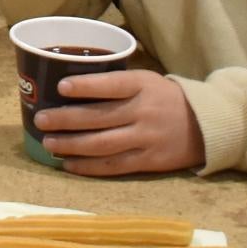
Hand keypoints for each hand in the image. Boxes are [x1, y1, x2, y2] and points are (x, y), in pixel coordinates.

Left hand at [37, 68, 203, 176]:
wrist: (205, 126)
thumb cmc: (165, 97)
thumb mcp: (146, 80)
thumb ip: (116, 83)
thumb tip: (69, 84)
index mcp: (142, 86)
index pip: (111, 85)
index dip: (86, 86)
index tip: (60, 87)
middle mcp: (143, 112)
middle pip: (100, 117)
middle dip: (66, 120)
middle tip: (41, 120)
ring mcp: (146, 138)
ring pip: (102, 144)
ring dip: (72, 145)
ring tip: (48, 144)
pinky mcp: (148, 161)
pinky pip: (114, 166)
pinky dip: (89, 167)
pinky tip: (69, 165)